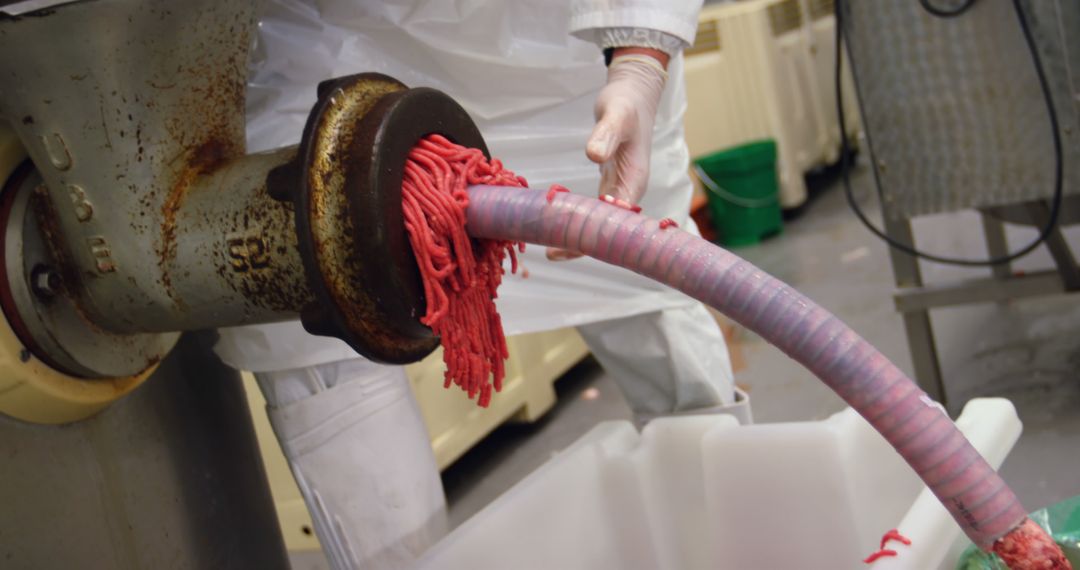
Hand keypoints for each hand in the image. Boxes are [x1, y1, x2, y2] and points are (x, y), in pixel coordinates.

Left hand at [547, 48, 667, 261]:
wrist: (635, 94)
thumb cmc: (627, 103)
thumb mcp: (616, 115)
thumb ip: (606, 134)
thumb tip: (593, 156)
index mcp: (635, 180)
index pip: (617, 218)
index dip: (596, 235)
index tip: (570, 246)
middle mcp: (630, 190)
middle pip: (610, 227)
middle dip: (583, 244)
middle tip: (551, 255)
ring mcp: (622, 188)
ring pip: (602, 221)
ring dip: (580, 235)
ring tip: (551, 250)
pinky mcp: (612, 183)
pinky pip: (597, 209)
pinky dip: (580, 218)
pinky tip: (561, 224)